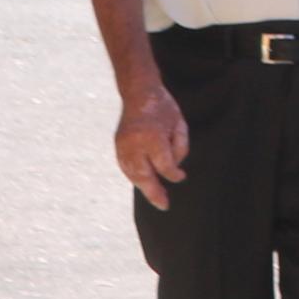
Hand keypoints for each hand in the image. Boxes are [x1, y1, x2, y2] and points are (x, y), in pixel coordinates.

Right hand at [113, 82, 189, 212]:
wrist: (139, 93)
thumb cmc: (164, 109)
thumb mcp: (179, 125)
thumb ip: (178, 148)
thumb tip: (173, 170)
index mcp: (152, 137)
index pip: (163, 165)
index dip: (173, 174)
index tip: (181, 177)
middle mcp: (134, 144)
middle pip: (144, 174)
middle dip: (154, 191)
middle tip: (164, 205)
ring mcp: (122, 145)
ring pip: (132, 173)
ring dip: (143, 187)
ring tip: (156, 198)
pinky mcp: (117, 145)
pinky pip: (125, 166)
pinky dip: (134, 177)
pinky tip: (143, 184)